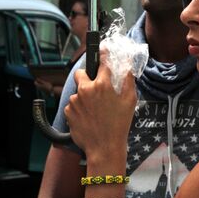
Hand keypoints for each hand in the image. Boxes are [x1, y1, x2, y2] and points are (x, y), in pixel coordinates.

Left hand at [63, 49, 137, 165]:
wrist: (104, 148)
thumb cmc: (119, 125)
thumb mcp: (130, 101)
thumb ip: (127, 80)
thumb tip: (127, 66)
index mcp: (103, 84)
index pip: (102, 61)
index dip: (102, 53)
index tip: (102, 49)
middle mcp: (86, 89)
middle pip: (81, 73)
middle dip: (87, 77)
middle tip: (95, 87)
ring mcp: (75, 101)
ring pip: (78, 92)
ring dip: (84, 96)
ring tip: (94, 110)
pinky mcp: (68, 111)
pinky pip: (72, 105)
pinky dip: (78, 109)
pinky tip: (88, 117)